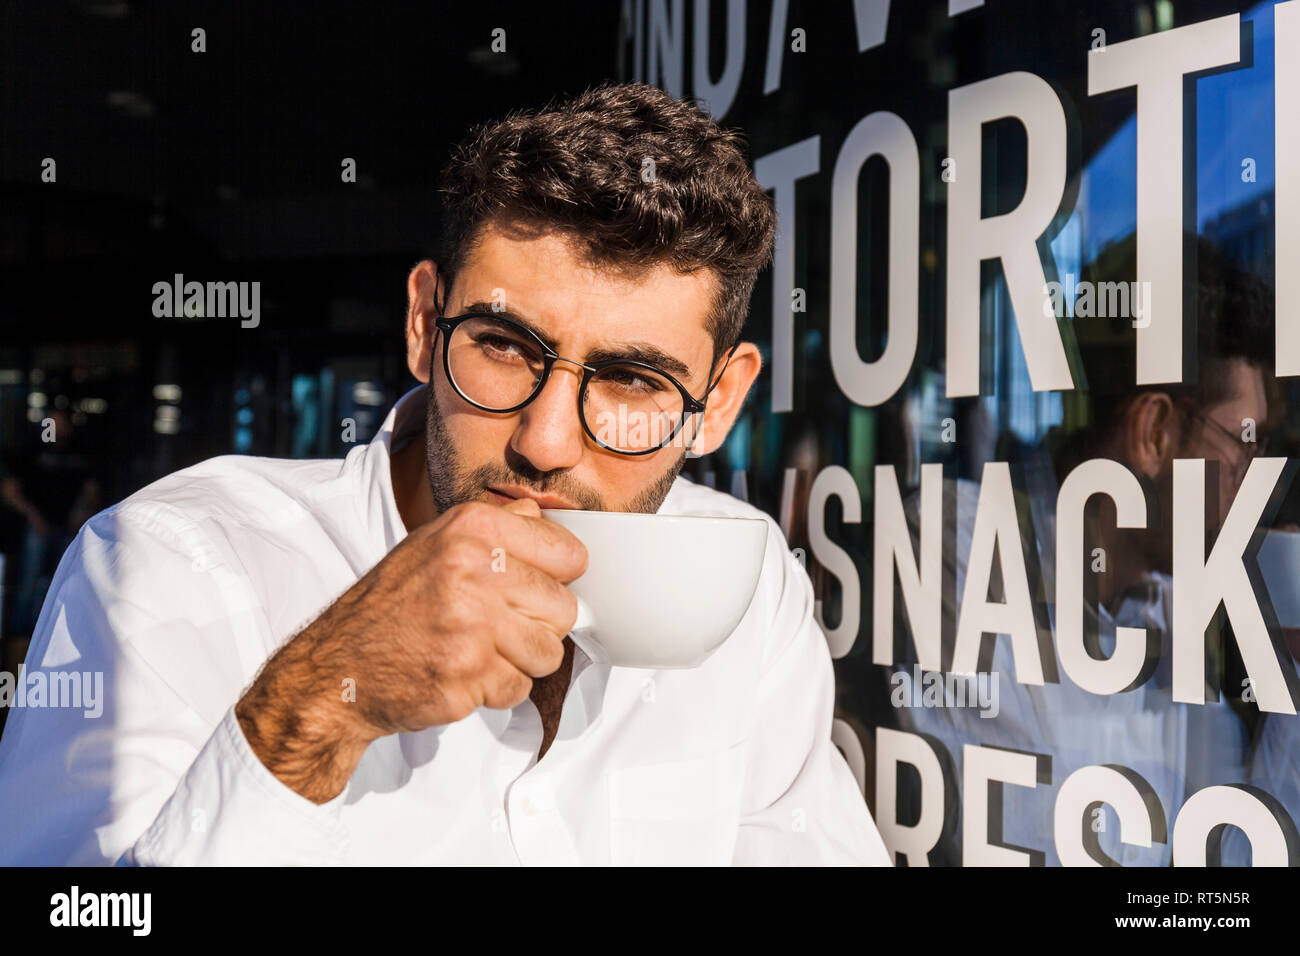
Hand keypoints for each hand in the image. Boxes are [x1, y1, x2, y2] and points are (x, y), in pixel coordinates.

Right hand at [236, 496, 586, 801]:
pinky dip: (496, 690)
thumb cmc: (392, 606)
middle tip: (499, 628)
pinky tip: (462, 673)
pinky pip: (519, 689)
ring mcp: (470, 626)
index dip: (557, 578)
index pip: (571, 554)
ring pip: (549, 654)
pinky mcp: (465, 676)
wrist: (336, 669)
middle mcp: (474, 570)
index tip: (533, 589)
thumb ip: (497, 528)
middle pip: (565, 609)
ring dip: (521, 662)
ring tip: (481, 650)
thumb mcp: (436, 543)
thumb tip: (546, 520)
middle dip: (539, 626)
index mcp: (473, 529)